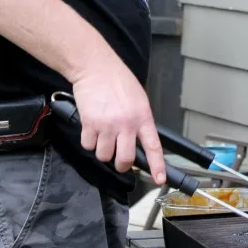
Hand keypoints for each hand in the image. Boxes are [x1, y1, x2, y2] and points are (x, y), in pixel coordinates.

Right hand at [70, 51, 166, 184]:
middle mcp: (126, 124)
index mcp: (143, 117)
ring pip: (104, 155)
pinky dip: (89, 141)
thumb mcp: (139, 99)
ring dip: (103, 150)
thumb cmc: (119, 81)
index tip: (159, 179)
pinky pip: (88, 145)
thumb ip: (140, 120)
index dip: (157, 166)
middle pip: (125, 159)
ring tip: (104, 136)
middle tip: (120, 160)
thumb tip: (139, 139)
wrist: (96, 68)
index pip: (153, 146)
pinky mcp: (89, 124)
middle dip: (122, 164)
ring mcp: (107, 126)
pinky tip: (93, 129)